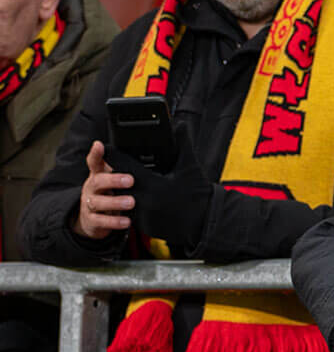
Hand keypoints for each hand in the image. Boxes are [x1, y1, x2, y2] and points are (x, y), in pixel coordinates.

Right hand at [73, 142, 133, 239]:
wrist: (90, 220)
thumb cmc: (106, 196)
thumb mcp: (111, 183)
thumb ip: (121, 172)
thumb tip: (143, 163)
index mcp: (97, 177)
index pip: (94, 163)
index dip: (96, 154)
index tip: (99, 145)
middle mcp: (91, 189)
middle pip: (98, 182)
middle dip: (113, 180)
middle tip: (130, 180)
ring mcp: (89, 204)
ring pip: (98, 202)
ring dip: (116, 202)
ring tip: (131, 202)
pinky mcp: (91, 220)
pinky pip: (101, 221)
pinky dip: (114, 221)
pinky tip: (126, 221)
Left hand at [116, 126, 214, 250]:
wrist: (207, 225)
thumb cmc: (200, 196)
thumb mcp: (190, 168)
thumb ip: (183, 144)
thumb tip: (181, 125)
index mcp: (152, 185)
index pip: (123, 166)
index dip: (114, 155)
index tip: (107, 148)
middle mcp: (143, 201)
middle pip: (118, 182)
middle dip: (118, 173)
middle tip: (119, 165)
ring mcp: (142, 216)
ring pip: (122, 198)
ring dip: (124, 190)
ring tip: (129, 182)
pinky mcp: (145, 227)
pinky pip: (131, 213)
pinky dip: (134, 205)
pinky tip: (141, 199)